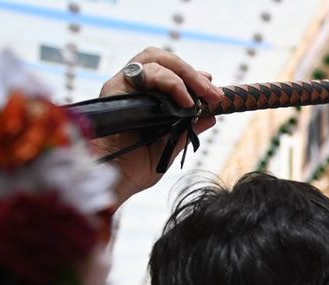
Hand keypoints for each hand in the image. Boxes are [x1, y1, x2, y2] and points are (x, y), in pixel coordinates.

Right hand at [92, 48, 224, 206]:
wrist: (116, 181)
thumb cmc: (135, 168)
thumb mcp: (169, 146)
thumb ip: (187, 129)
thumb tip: (210, 117)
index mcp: (142, 98)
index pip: (167, 72)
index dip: (191, 76)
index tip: (212, 91)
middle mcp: (131, 88)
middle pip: (161, 59)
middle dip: (192, 73)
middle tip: (213, 94)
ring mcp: (122, 86)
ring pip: (153, 59)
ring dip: (185, 74)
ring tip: (203, 95)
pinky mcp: (115, 89)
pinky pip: (146, 72)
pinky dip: (170, 82)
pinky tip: (185, 101)